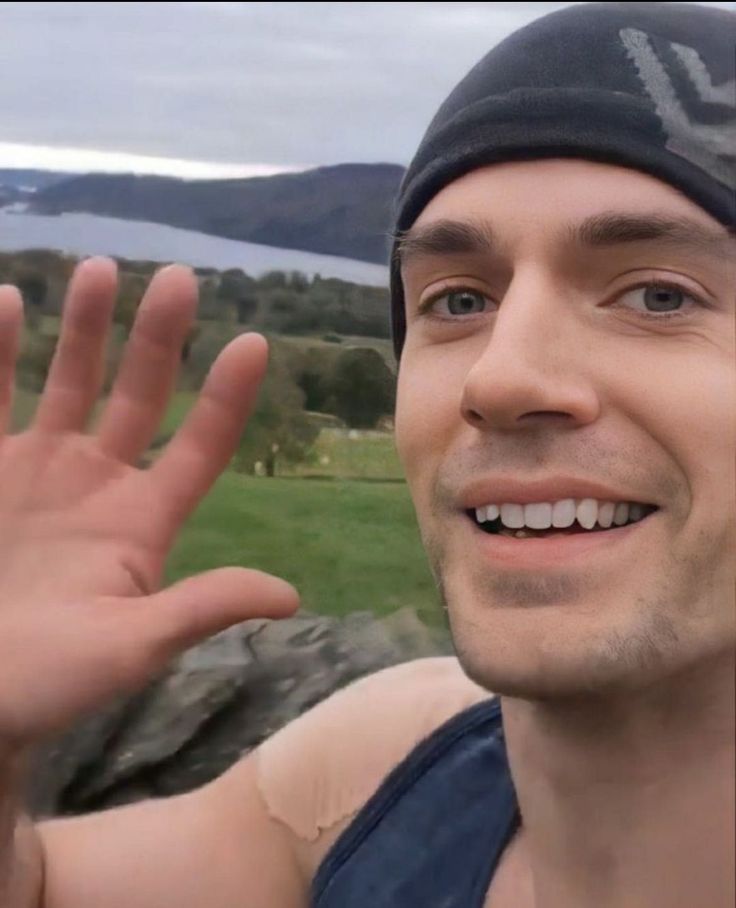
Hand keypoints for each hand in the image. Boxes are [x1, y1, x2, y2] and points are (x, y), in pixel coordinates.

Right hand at [0, 258, 298, 747]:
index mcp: (143, 522)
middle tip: (179, 278)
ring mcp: (40, 470)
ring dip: (85, 327)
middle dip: (158, 338)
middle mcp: (100, 484)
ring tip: (100, 268)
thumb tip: (290, 597)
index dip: (227, 399)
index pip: (199, 447)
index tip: (254, 343)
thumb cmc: (48, 683)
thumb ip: (201, 608)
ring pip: (69, 381)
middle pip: (140, 395)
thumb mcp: (130, 647)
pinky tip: (4, 298)